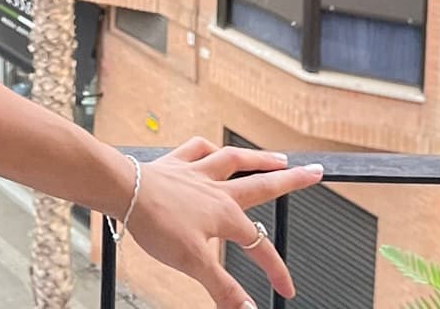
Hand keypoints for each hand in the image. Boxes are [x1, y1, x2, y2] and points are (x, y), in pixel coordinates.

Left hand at [119, 139, 323, 308]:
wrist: (123, 189)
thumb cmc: (156, 222)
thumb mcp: (193, 263)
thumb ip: (223, 287)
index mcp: (226, 215)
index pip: (260, 246)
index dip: (276, 271)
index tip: (286, 290)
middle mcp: (217, 190)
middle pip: (263, 184)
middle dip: (292, 182)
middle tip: (315, 172)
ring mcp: (197, 173)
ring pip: (235, 161)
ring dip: (259, 158)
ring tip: (279, 157)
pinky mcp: (176, 165)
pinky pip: (198, 150)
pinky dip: (210, 149)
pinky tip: (215, 149)